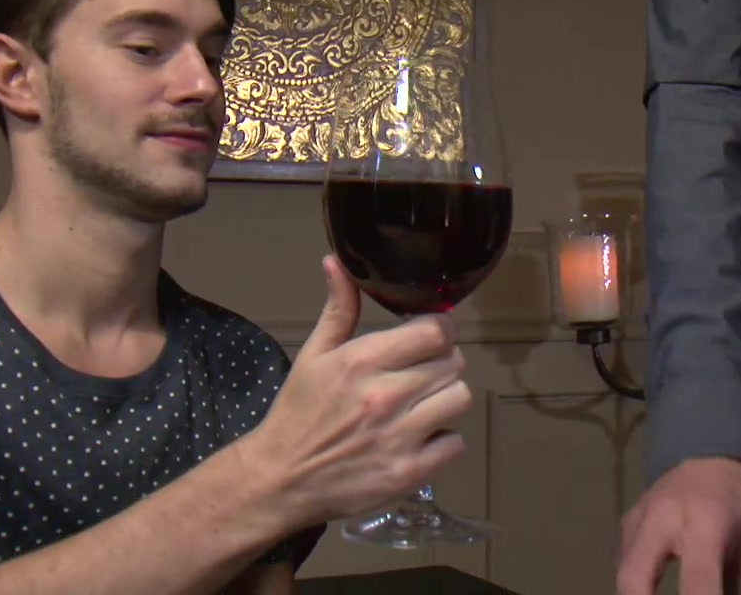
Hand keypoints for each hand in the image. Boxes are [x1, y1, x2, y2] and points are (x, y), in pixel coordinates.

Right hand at [247, 255, 471, 523]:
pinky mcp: (409, 474)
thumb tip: (337, 262)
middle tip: (420, 374)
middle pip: (454, 363)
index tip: (429, 337)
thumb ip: (338, 309)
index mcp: (363, 360)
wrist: (280, 478)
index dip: (439, 330)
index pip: (436, 331)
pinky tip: (419, 439)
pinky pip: (456, 444)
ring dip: (445, 400)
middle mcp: (386, 395)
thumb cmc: (299, 412)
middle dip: (441, 364)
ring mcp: (400, 437)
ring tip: (422, 405)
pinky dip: (443, 442)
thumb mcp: (313, 355)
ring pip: (460, 399)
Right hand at [616, 458, 740, 594]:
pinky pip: (622, 567)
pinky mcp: (623, 526)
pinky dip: (635, 590)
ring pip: (622, 575)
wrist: (711, 459)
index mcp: (707, 524)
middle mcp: (662, 518)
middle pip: (633, 577)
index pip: (698, 582)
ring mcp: (636, 520)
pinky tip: (651, 594)